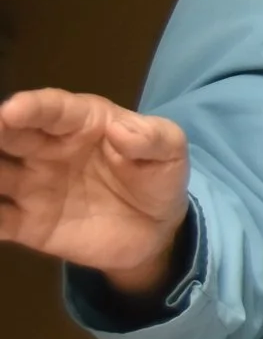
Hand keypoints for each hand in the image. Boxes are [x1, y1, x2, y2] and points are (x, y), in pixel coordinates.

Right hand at [0, 89, 190, 294]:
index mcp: (81, 124)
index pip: (52, 111)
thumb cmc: (158, 177)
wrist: (156, 231)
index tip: (11, 110)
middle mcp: (47, 150)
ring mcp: (33, 186)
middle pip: (10, 136)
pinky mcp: (27, 224)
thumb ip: (154, 138)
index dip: (32, 108)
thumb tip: (121, 130)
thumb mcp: (171, 153)